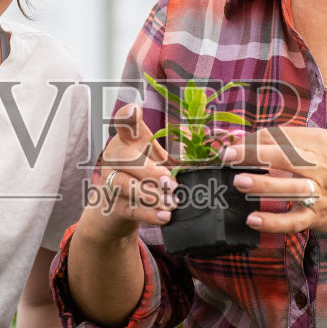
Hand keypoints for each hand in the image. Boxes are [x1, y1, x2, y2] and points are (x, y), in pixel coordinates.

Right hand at [76, 104, 176, 242]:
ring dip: (151, 194)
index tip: (134, 110)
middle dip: (151, 171)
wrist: (119, 210)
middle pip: (127, 158)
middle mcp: (115, 157)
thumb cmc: (145, 179)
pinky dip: (149, 214)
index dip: (127, 116)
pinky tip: (165, 217)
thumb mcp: (163, 162)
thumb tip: (217, 149)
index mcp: (129, 141)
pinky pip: (130, 209)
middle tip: (172, 184)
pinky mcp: (112, 206)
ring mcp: (110, 181)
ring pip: (124, 184)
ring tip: (172, 203)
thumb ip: (183, 155)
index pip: (124, 123)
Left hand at [222, 126, 326, 235]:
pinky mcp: (317, 217)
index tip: (233, 145)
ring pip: (290, 189)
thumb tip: (244, 138)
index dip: (254, 139)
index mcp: (321, 143)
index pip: (282, 137)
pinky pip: (293, 221)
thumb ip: (287, 141)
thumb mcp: (321, 145)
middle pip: (285, 157)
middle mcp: (322, 167)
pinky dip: (273, 222)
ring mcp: (321, 193)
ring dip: (263, 185)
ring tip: (239, 182)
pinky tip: (253, 219)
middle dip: (254, 155)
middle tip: (228, 156)